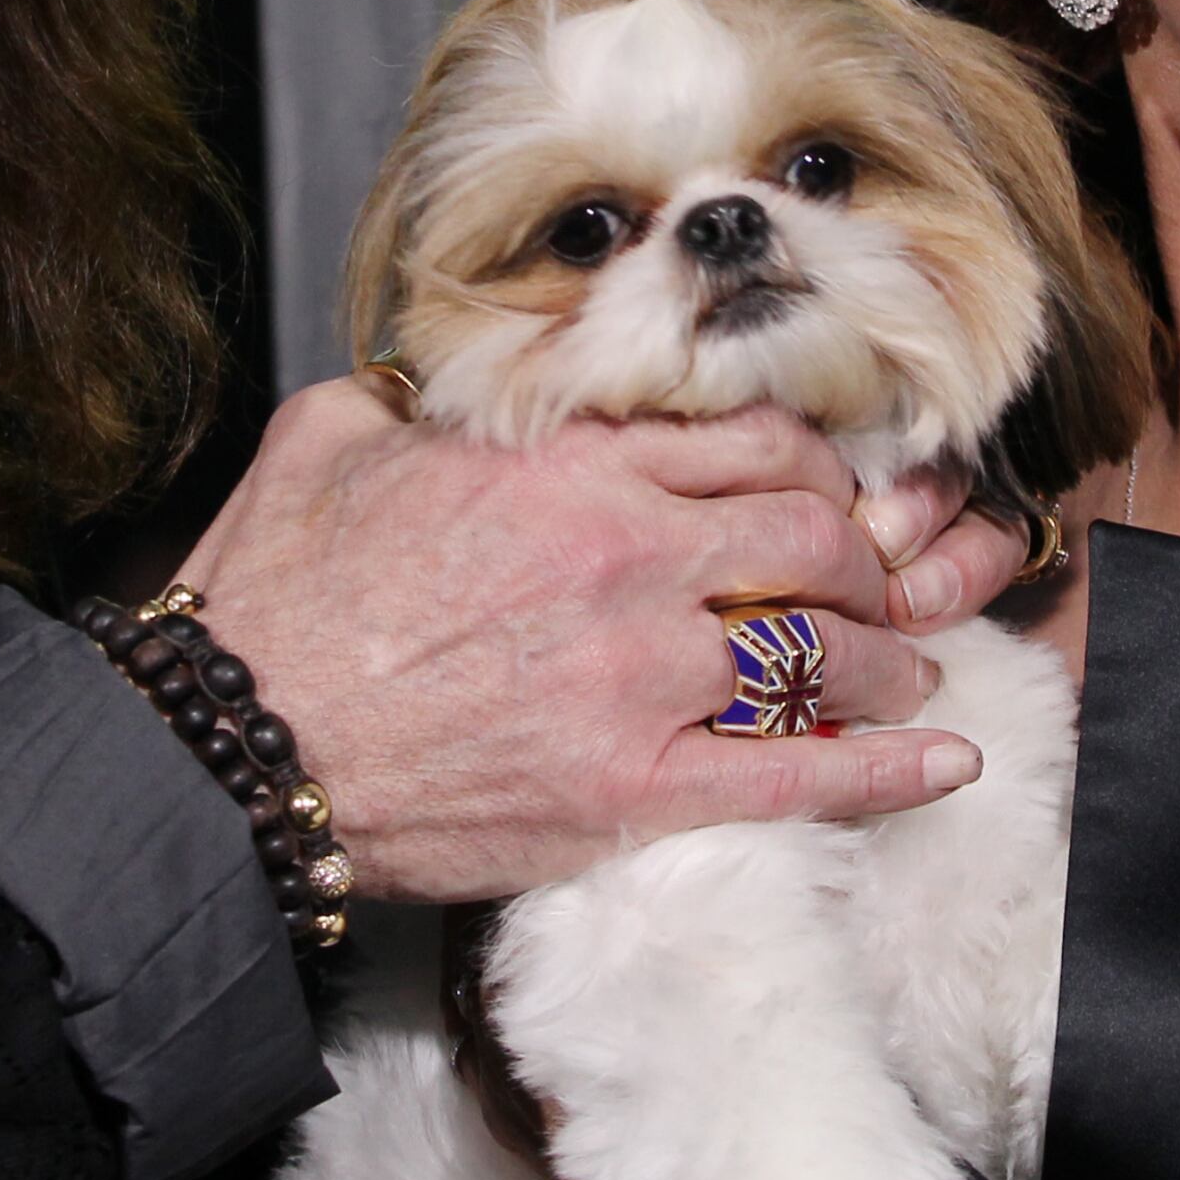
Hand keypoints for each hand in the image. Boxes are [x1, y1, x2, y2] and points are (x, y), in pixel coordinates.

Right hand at [184, 383, 998, 901]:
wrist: (235, 749)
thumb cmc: (272, 601)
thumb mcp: (333, 438)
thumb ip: (413, 399)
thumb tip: (436, 386)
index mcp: (570, 469)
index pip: (754, 443)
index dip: (811, 468)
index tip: (822, 491)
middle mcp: (628, 562)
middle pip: (815, 542)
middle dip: (866, 560)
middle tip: (877, 582)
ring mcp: (639, 683)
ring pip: (823, 655)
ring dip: (887, 660)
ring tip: (910, 668)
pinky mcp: (631, 793)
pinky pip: (796, 780)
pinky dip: (887, 772)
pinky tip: (944, 762)